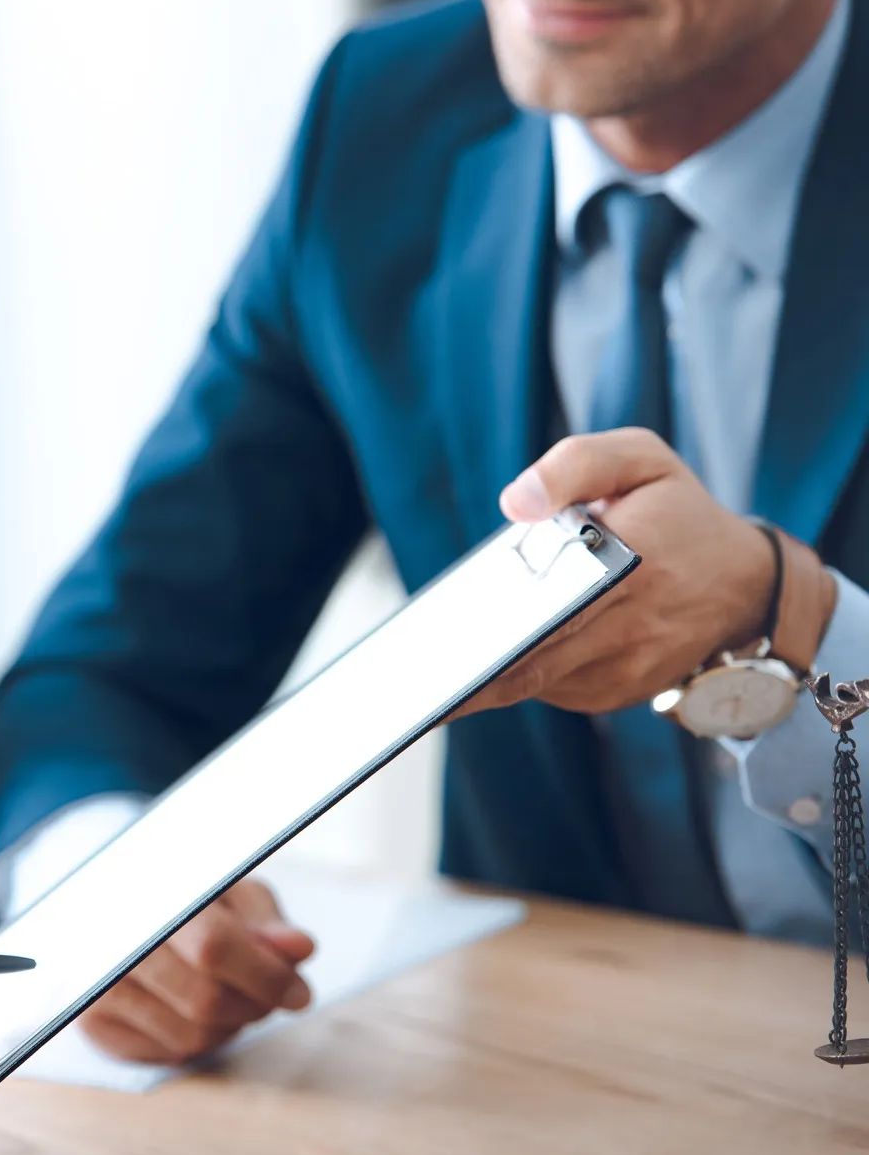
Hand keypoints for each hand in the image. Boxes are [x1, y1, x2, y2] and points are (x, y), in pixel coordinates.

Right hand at [78, 879, 312, 1062]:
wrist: (112, 914)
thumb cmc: (182, 900)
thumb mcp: (227, 893)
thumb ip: (265, 921)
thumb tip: (298, 948)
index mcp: (149, 892)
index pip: (213, 947)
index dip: (264, 975)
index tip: (297, 992)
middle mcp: (112, 939)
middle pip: (205, 1000)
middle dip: (253, 1006)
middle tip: (269, 995)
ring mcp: (97, 985)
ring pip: (191, 1036)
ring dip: (229, 1027)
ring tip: (231, 997)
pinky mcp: (93, 1022)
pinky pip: (169, 1054)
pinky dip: (198, 1041)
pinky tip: (196, 1011)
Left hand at [462, 428, 823, 716]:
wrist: (747, 583)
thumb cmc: (679, 514)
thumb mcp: (639, 460)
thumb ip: (575, 464)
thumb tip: (514, 502)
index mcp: (633, 560)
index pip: (546, 610)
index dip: (487, 640)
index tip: (432, 653)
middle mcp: (630, 624)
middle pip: (527, 661)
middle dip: (464, 671)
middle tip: (407, 672)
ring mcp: (623, 669)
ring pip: (531, 680)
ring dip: (481, 673)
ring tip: (429, 665)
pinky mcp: (615, 693)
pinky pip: (549, 688)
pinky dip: (516, 672)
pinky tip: (484, 658)